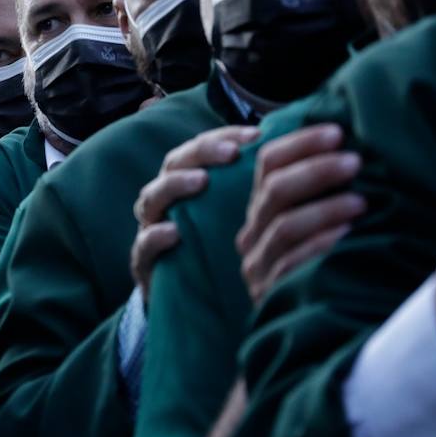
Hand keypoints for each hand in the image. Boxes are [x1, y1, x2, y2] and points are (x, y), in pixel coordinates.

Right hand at [130, 126, 259, 303]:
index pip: (201, 148)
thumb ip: (251, 187)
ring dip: (175, 185)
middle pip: (174, 163)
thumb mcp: (234, 216)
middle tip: (231, 153)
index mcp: (188, 181)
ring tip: (202, 182)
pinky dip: (155, 236)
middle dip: (201, 153)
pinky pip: (143, 245)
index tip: (255, 135)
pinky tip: (174, 233)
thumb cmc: (215, 247)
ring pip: (151, 198)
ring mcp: (150, 227)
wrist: (191, 301)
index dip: (224, 136)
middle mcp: (166, 198)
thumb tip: (292, 155)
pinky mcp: (144, 262)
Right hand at [236, 124, 365, 304]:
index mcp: (263, 206)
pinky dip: (322, 245)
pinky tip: (349, 235)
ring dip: (325, 208)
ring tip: (361, 201)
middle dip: (316, 170)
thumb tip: (352, 142)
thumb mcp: (320, 218)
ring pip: (284, 226)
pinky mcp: (268, 293)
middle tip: (354, 161)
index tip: (337, 132)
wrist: (315, 327)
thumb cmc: (328, 260)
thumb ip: (323, 186)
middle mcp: (253, 233)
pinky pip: (291, 263)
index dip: (301, 143)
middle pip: (274, 190)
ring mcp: (258, 265)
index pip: (269, 162)